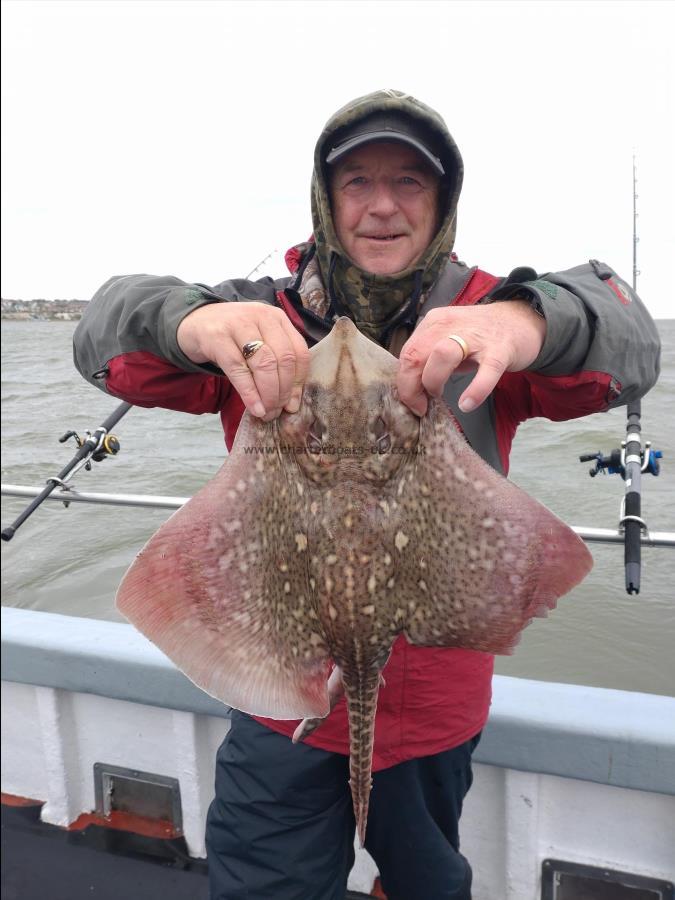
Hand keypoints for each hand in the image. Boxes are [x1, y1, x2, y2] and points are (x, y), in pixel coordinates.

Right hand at [177, 302, 309, 419]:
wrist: (193, 323)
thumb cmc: (232, 338)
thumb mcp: (259, 341)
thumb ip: (276, 362)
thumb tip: (291, 402)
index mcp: (277, 318)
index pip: (298, 351)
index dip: (299, 382)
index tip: (292, 404)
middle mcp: (261, 316)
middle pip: (283, 359)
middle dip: (283, 391)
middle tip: (277, 411)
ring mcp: (238, 324)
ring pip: (265, 364)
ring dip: (269, 394)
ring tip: (266, 412)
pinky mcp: (217, 337)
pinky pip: (238, 369)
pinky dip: (249, 393)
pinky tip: (254, 407)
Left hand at [397, 300, 546, 415]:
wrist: (522, 320)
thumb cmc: (479, 336)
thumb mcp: (448, 340)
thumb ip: (429, 359)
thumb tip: (412, 390)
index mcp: (434, 323)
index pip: (407, 352)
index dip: (404, 382)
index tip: (412, 401)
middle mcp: (451, 325)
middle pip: (415, 354)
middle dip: (410, 387)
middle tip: (420, 406)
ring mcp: (477, 336)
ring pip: (442, 355)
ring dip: (433, 383)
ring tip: (439, 398)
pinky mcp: (500, 350)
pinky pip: (486, 371)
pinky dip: (475, 390)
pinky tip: (467, 404)